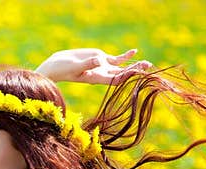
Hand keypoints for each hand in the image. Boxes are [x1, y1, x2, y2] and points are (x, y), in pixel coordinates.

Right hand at [35, 48, 151, 84]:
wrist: (58, 66)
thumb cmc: (64, 69)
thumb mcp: (75, 67)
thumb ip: (88, 64)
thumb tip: (100, 60)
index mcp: (97, 79)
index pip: (116, 79)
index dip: (127, 76)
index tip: (137, 72)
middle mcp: (102, 74)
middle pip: (122, 74)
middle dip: (135, 71)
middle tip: (147, 67)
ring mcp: (103, 67)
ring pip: (122, 67)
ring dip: (134, 65)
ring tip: (147, 63)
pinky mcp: (100, 59)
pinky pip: (116, 59)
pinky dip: (125, 56)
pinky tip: (134, 51)